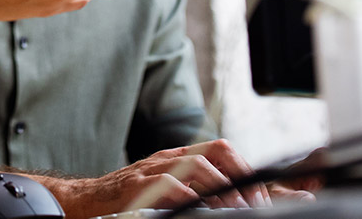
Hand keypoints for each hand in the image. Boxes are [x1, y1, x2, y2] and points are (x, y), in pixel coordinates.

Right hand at [53, 140, 271, 217]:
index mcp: (181, 157)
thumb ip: (201, 192)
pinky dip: (191, 198)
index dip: (249, 171)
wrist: (90, 201)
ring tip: (237, 210)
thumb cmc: (134, 199)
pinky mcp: (139, 187)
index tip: (271, 198)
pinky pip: (171, 187)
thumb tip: (242, 202)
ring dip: (224, 190)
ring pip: (198, 166)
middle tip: (256, 208)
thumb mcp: (171, 192)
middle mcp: (171, 157)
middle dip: (242, 179)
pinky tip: (200, 210)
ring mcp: (154, 169)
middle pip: (217, 151)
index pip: (223, 150)